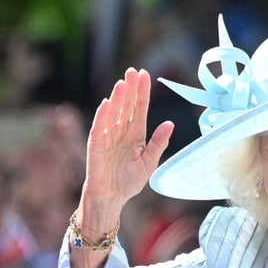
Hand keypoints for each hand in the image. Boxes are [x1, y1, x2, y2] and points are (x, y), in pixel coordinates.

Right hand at [81, 68, 173, 220]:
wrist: (112, 197)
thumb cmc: (129, 181)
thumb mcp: (149, 162)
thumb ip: (158, 143)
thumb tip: (170, 123)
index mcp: (136, 134)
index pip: (139, 108)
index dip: (142, 92)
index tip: (146, 75)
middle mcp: (122, 131)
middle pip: (126, 106)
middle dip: (131, 89)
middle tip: (133, 71)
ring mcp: (108, 136)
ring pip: (113, 112)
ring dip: (117, 98)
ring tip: (123, 83)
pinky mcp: (96, 144)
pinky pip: (99, 127)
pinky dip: (102, 115)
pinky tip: (107, 103)